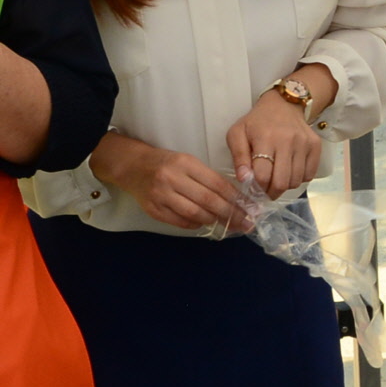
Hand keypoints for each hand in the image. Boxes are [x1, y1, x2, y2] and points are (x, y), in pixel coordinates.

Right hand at [94, 133, 244, 231]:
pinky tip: (204, 223)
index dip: (236, 198)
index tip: (251, 208)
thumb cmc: (167, 164)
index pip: (217, 184)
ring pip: (195, 213)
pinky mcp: (152, 209)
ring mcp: (160, 195)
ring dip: (214, 220)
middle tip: (247, 223)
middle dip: (231, 214)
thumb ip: (208, 178)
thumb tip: (235, 198)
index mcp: (185, 164)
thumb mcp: (189, 163)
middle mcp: (172, 179)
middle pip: (208, 201)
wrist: (133, 167)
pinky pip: (180, 221)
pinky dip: (195, 224)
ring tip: (227, 224)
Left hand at [227, 91, 323, 201]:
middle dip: (271, 192)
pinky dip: (299, 179)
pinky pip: (309, 175)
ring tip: (277, 179)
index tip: (253, 190)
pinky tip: (289, 172)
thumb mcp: (237, 134)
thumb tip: (244, 179)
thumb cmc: (256, 122)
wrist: (283, 106)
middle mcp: (288, 141)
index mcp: (265, 139)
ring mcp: (304, 144)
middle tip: (266, 192)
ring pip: (296, 181)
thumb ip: (238, 157)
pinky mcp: (315, 146)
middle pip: (282, 182)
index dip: (257, 188)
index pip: (263, 175)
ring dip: (285, 186)